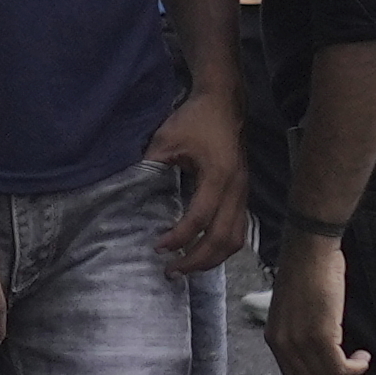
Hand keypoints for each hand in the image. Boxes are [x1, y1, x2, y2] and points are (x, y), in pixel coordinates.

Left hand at [144, 82, 252, 275]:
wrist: (223, 103)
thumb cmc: (195, 119)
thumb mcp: (166, 138)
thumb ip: (151, 166)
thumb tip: (131, 193)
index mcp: (218, 175)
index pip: (200, 218)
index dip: (179, 238)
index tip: (158, 248)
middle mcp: (236, 189)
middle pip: (222, 238)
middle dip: (196, 259)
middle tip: (171, 271)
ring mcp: (244, 193)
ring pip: (235, 239)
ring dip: (212, 259)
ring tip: (185, 267)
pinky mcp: (243, 195)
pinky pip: (238, 230)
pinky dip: (221, 247)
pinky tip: (201, 252)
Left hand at [266, 226, 363, 374]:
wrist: (310, 250)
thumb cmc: (305, 272)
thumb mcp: (292, 309)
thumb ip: (297, 332)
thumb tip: (316, 350)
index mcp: (274, 339)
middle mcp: (284, 345)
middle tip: (352, 372)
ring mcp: (301, 342)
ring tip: (360, 361)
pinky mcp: (321, 336)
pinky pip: (340, 367)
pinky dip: (356, 367)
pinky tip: (363, 356)